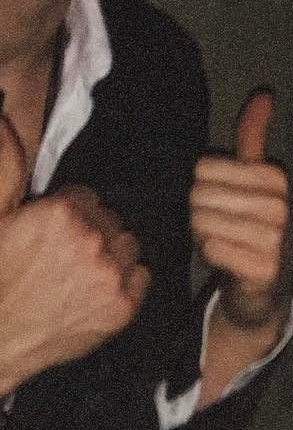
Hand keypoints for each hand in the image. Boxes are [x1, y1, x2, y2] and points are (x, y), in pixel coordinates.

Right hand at [0, 113, 148, 393]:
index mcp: (60, 213)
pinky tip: (104, 285)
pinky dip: (128, 278)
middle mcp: (92, 241)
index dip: (71, 212)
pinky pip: (143, 277)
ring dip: (114, 252)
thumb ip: (7, 167)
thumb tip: (5, 123)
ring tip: (88, 267)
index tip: (59, 227)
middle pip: (112, 221)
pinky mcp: (123, 307)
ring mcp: (111, 276)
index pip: (88, 197)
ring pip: (130, 246)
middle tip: (72, 250)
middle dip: (95, 230)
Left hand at [190, 89, 289, 327]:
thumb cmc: (253, 227)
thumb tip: (264, 95)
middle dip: (201, 213)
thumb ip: (254, 138)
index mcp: (276, 179)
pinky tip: (229, 259)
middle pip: (199, 194)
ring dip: (204, 235)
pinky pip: (212, 248)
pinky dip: (212, 255)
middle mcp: (280, 207)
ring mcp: (275, 240)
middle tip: (222, 227)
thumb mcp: (255, 179)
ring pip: (202, 222)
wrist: (266, 285)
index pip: (203, 167)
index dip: (204, 187)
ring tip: (226, 242)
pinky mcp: (264, 268)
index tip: (225, 204)